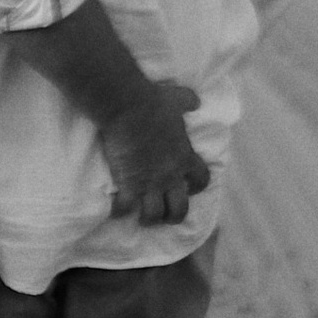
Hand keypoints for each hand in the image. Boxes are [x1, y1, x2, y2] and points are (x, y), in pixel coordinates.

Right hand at [99, 78, 210, 226]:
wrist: (127, 106)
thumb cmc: (152, 102)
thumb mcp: (176, 99)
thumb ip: (187, 101)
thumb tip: (196, 101)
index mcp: (184, 156)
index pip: (201, 180)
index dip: (196, 187)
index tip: (188, 187)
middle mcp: (170, 175)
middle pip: (180, 209)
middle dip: (173, 216)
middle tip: (164, 214)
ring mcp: (149, 182)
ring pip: (154, 215)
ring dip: (148, 219)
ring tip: (140, 217)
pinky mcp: (128, 184)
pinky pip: (124, 208)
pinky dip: (119, 211)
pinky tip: (115, 209)